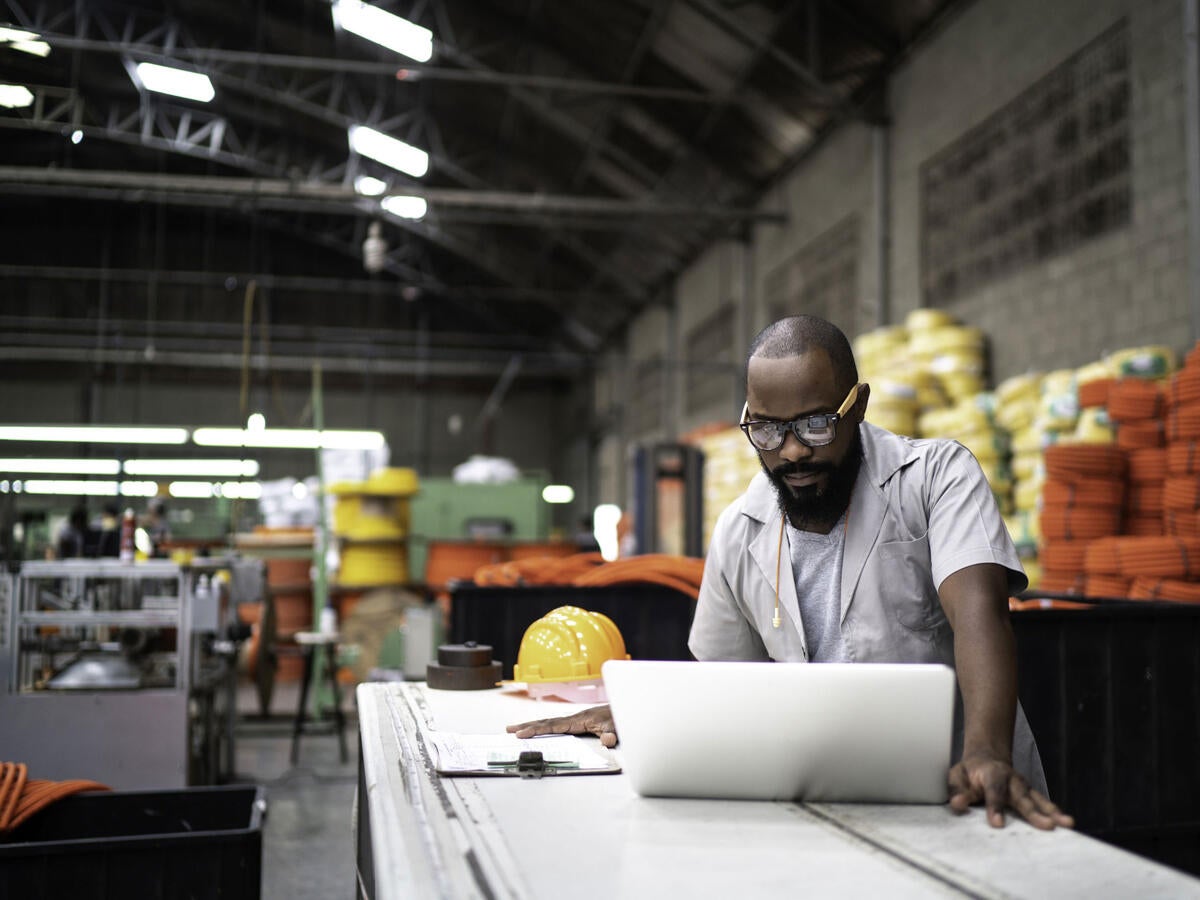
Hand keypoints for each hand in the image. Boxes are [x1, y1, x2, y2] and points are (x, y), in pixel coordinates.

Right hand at [506, 704, 617, 747]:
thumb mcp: (616, 727)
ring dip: (532, 725)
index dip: (537, 730)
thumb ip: (611, 734)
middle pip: (546, 722)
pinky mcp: (577, 722)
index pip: (553, 726)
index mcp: (578, 720)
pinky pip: (556, 725)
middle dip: (527, 726)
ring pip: (549, 723)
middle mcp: (573, 719)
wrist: (626, 708)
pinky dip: (543, 727)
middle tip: (509, 730)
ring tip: (515, 729)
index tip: (522, 733)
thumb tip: (607, 741)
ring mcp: (574, 720)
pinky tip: (538, 730)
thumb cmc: (619, 717)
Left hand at [948, 751, 1073, 829]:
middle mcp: (1012, 780)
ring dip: (1052, 812)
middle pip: (1022, 798)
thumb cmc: (970, 772)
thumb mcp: (957, 776)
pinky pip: (1044, 804)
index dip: (995, 807)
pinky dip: (1055, 813)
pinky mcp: (1031, 794)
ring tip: (1066, 824)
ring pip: (1038, 800)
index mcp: (992, 774)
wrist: (987, 757)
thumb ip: (958, 790)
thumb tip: (957, 804)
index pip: (994, 792)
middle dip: (1034, 813)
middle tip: (1046, 826)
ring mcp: (1024, 787)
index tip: (997, 824)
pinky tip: (1066, 823)